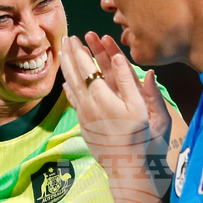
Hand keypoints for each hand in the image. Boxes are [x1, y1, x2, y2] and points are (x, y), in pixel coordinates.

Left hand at [60, 36, 166, 202]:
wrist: (124, 164)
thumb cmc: (137, 135)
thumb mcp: (139, 106)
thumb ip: (128, 81)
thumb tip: (119, 57)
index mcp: (101, 95)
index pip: (86, 67)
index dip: (80, 51)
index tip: (75, 37)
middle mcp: (88, 103)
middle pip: (74, 73)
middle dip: (69, 55)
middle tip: (65, 40)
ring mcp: (83, 115)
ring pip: (70, 86)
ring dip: (67, 69)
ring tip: (62, 56)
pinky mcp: (83, 125)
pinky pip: (72, 102)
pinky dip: (68, 89)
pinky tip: (65, 85)